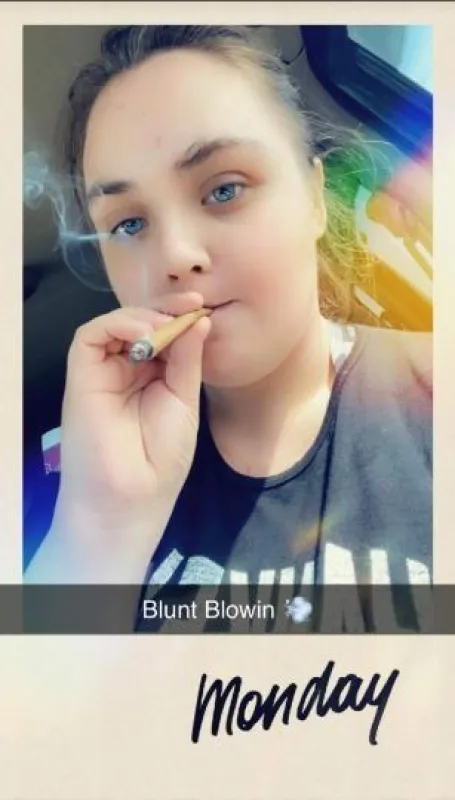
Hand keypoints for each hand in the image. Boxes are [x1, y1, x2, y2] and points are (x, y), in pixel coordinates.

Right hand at [59, 291, 210, 516]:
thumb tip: (199, 319)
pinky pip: (92, 335)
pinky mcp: (81, 373)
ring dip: (145, 316)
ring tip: (168, 326)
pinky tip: (145, 333)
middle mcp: (125, 369)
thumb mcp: (184, 400)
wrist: (132, 494)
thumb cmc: (161, 456)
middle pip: (139, 323)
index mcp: (151, 377)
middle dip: (165, 308)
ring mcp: (101, 370)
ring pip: (115, 323)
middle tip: (190, 301)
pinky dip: (118, 323)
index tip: (201, 304)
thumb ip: (187, 359)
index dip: (179, 316)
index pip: (162, 334)